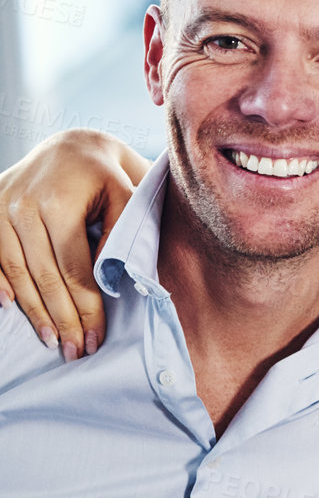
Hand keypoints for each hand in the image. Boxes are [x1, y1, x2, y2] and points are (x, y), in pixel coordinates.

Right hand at [0, 129, 143, 358]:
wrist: (73, 145)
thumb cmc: (110, 177)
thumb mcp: (127, 197)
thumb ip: (121, 236)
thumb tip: (113, 284)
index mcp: (59, 202)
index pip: (74, 269)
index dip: (86, 308)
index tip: (96, 339)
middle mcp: (22, 203)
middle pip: (42, 276)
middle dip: (60, 318)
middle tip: (73, 351)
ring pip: (14, 271)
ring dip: (32, 311)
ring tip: (51, 340)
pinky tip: (11, 309)